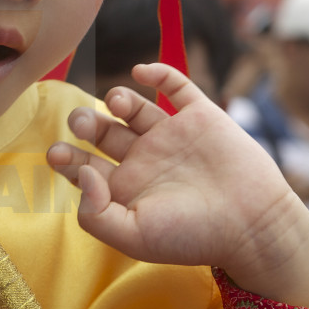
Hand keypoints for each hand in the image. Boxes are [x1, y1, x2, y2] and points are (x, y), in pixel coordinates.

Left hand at [47, 63, 308, 308]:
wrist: (252, 225)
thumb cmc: (192, 237)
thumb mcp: (133, 237)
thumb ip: (95, 213)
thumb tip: (82, 174)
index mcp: (126, 189)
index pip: (85, 166)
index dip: (67, 158)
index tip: (56, 152)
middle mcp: (145, 159)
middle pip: (102, 133)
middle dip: (85, 122)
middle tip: (81, 121)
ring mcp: (172, 136)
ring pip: (134, 108)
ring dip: (117, 99)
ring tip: (116, 104)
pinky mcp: (200, 117)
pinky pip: (176, 86)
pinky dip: (158, 72)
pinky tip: (142, 71)